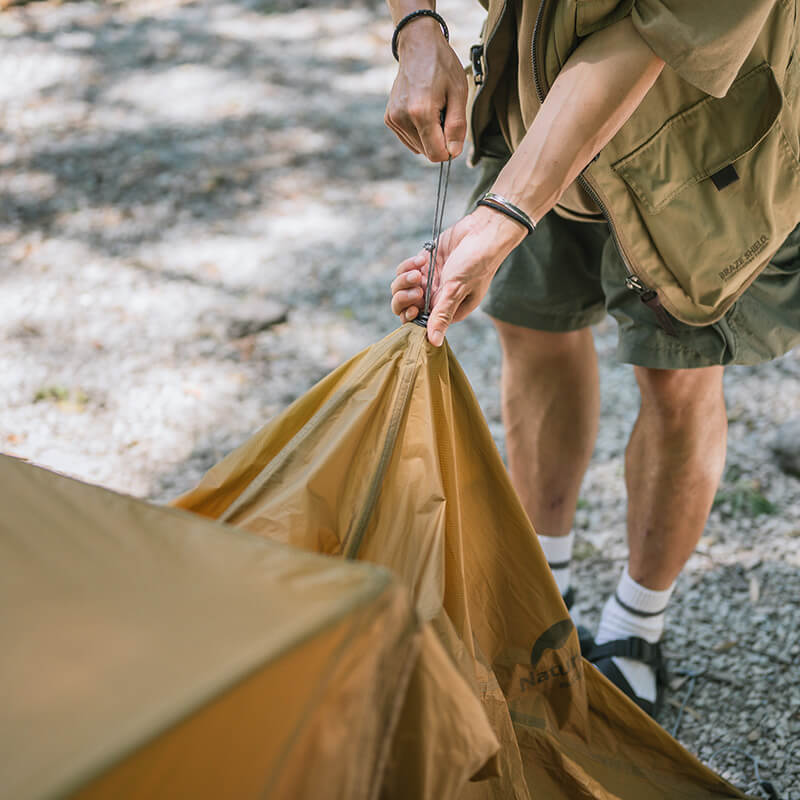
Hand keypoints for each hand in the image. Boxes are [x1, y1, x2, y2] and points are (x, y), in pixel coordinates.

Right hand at [384, 18, 467, 161]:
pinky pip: (409, 139)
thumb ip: (457, 126)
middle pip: (427, 152)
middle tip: (443, 112)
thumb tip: (453, 152)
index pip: (436, 154)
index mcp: (421, 112)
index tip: (454, 132)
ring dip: (429, 134)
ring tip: (432, 108)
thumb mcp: (458, 93)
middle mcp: (402, 118)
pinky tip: (421, 110)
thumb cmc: (441, 65)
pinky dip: (419, 131)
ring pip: (418, 147)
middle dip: (439, 139)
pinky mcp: (389, 118)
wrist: (418, 45)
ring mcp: (393, 119)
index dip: (449, 149)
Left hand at [390, 207, 526, 344]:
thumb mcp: (457, 290)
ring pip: (402, 289)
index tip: (416, 307)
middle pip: (405, 307)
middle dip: (405, 298)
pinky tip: (423, 258)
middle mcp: (436, 298)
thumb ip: (442, 315)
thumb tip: (434, 342)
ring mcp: (429, 281)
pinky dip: (408, 265)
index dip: (411, 317)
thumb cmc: (476, 263)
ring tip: (419, 271)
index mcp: (447, 311)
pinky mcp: (424, 264)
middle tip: (418, 288)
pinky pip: (404, 271)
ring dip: (405, 280)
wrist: (483, 231)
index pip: (419, 323)